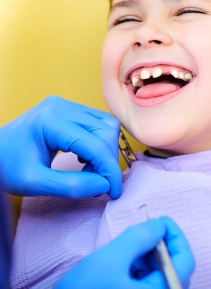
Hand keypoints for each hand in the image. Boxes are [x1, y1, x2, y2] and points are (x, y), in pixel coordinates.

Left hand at [0, 96, 121, 197]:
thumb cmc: (8, 167)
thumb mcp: (35, 184)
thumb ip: (71, 186)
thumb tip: (104, 185)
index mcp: (50, 121)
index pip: (95, 144)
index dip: (109, 169)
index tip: (113, 192)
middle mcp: (61, 106)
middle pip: (105, 130)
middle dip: (108, 160)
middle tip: (97, 184)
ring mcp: (65, 104)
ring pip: (106, 124)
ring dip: (106, 151)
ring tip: (90, 171)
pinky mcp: (68, 108)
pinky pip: (97, 122)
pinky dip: (99, 142)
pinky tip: (85, 157)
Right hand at [54, 216, 194, 288]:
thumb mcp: (111, 259)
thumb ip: (139, 238)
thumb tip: (161, 225)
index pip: (185, 261)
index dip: (176, 235)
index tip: (161, 218)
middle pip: (174, 268)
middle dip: (160, 244)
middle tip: (143, 229)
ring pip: (160, 274)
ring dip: (149, 255)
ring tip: (129, 246)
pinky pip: (147, 282)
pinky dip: (140, 267)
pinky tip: (124, 260)